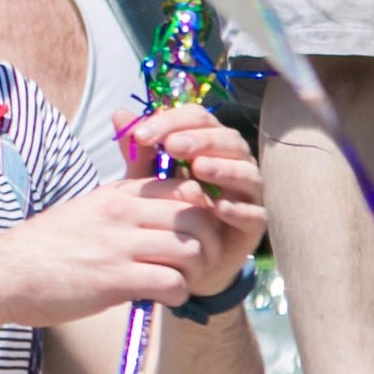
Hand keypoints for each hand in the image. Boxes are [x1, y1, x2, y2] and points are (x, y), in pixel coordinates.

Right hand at [0, 180, 215, 329]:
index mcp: (116, 194)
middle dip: (209, 243)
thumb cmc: (40, 250)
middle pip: (198, 216)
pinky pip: (172, 283)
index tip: (192, 235)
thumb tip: (154, 213)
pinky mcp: (114, 281)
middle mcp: (122, 213)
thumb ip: (120, 207)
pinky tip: (163, 299)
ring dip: (196, 271)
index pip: (183, 187)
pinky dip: (177, 294)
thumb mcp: (83, 212)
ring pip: (192, 249)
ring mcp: (119, 246)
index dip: (200, 212)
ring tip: (180, 282)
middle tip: (197, 263)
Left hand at [117, 103, 265, 294]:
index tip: (142, 135)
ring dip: (224, 168)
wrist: (178, 260)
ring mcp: (247, 194)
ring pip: (247, 172)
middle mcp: (233, 162)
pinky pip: (254, 213)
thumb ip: (138, 151)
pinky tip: (217, 207)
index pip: (199, 119)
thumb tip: (119, 114)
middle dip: (200, 140)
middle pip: (228, 139)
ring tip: (199, 168)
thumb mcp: (145, 180)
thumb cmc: (164, 211)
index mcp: (208, 145)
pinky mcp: (254, 225)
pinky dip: (238, 208)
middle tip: (173, 145)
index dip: (173, 121)